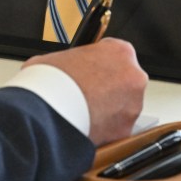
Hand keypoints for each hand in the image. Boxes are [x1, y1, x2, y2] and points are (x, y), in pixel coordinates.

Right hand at [24, 37, 146, 145]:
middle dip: (109, 88)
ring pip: (124, 107)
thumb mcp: (59, 56)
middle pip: (126, 81)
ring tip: (84, 110)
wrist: (47, 110)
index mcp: (120, 51)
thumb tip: (68, 67)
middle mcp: (133, 76)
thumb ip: (75, 61)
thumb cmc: (52, 80)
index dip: (102, 64)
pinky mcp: (126, 129)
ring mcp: (132, 105)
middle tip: (88, 92)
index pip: (117, 54)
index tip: (93, 70)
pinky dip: (105, 129)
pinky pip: (116, 128)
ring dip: (108, 109)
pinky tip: (87, 124)